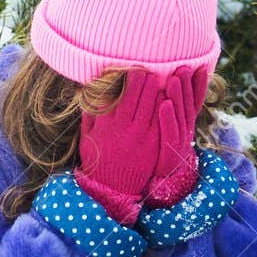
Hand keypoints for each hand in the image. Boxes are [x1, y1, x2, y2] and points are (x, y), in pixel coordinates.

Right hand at [75, 65, 207, 222]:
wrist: (113, 189)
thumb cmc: (98, 162)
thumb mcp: (87, 138)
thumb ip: (89, 116)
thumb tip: (88, 94)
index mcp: (106, 124)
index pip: (118, 95)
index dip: (127, 80)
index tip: (132, 68)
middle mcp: (123, 128)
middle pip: (136, 97)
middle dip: (144, 81)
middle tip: (149, 68)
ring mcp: (140, 136)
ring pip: (151, 106)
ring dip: (157, 90)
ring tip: (163, 77)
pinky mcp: (153, 145)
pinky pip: (160, 121)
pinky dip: (165, 107)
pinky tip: (169, 96)